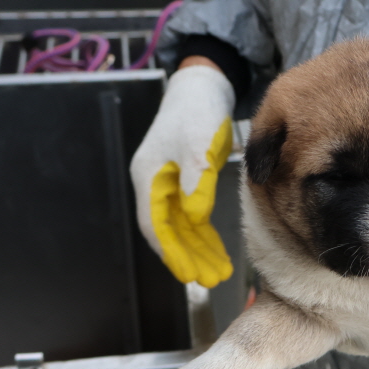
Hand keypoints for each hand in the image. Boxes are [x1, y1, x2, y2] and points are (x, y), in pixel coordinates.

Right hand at [130, 62, 235, 286]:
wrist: (203, 86)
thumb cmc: (197, 111)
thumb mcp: (197, 145)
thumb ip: (196, 182)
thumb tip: (195, 218)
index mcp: (150, 177)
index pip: (156, 224)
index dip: (172, 252)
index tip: (189, 274)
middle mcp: (155, 184)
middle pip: (169, 231)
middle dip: (188, 258)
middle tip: (210, 281)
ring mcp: (169, 184)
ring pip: (182, 227)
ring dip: (198, 250)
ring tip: (218, 273)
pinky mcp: (185, 182)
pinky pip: (192, 216)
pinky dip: (203, 234)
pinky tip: (215, 250)